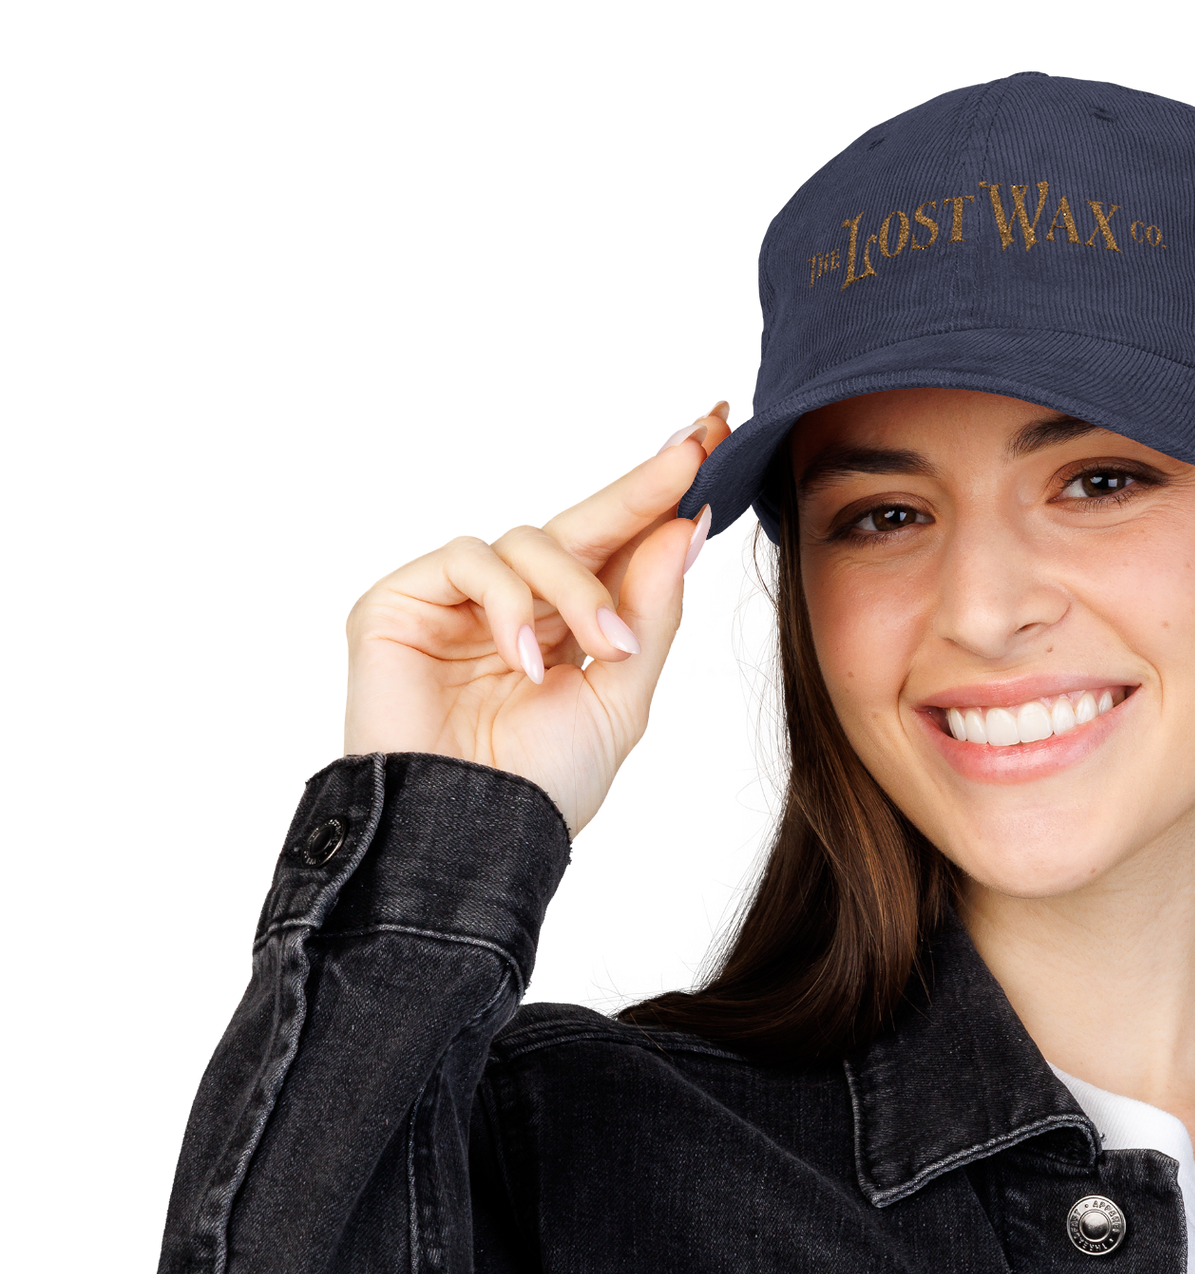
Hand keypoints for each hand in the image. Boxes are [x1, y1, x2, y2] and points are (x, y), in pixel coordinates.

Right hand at [341, 401, 730, 837]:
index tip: (714, 438)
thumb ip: (649, 611)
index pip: (618, 544)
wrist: (474, 835)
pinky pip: (469, 558)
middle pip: (582, 520)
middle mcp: (516, 601)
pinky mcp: (401, 599)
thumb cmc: (542, 783)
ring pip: (529, 538)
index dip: (659, 494)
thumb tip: (686, 525)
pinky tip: (524, 659)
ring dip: (577, 589)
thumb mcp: (621, 698)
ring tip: (599, 649)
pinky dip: (509, 603)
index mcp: (569, 623)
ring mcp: (456, 598)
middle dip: (640, 486)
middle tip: (692, 454)